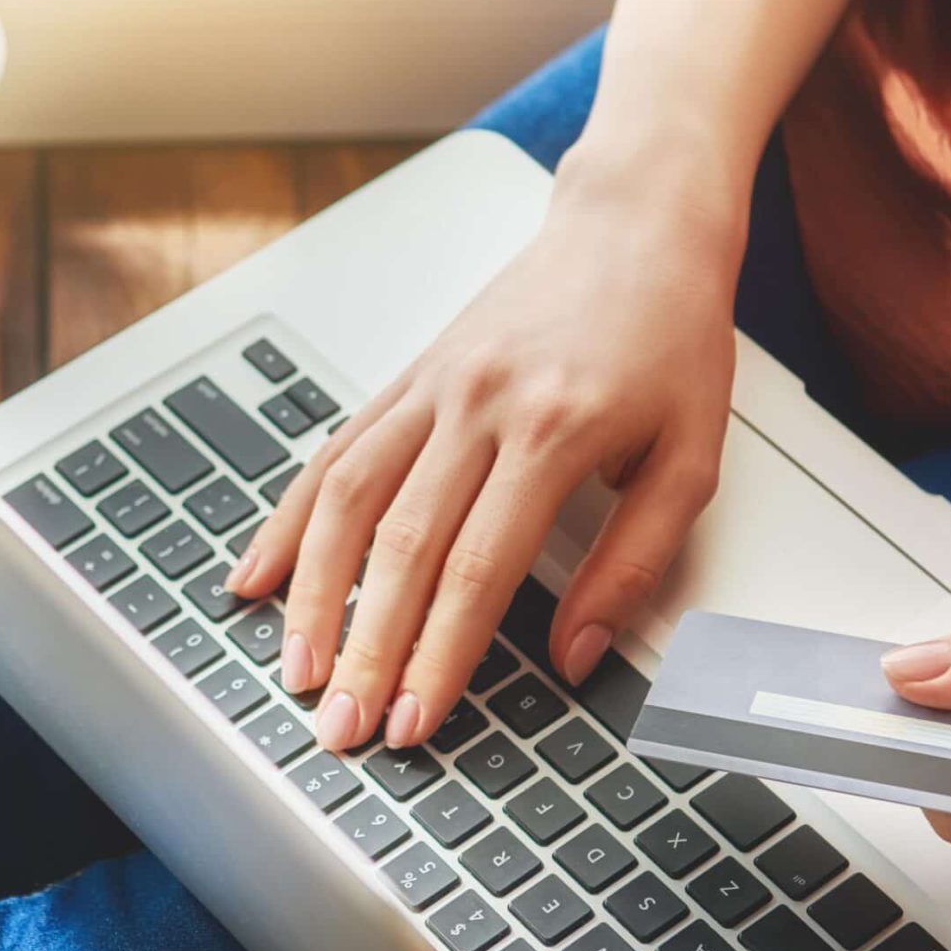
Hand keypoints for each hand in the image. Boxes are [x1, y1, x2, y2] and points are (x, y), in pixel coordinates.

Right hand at [227, 162, 739, 752]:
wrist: (635, 223)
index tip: (416, 720)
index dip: (439, 654)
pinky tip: (259, 574)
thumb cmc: (670, 336)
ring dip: (313, 594)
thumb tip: (576, 654)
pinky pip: (333, 454)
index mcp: (554, 430)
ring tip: (296, 669)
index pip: (479, 568)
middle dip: (365, 650)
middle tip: (342, 727)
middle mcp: (477, 405)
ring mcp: (431, 388)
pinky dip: (290, 519)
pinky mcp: (406, 377)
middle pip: (400, 548)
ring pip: (347, 501)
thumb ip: (635, 562)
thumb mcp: (692, 457)